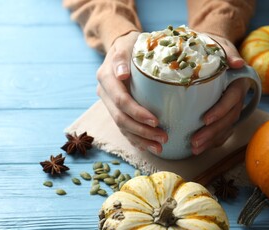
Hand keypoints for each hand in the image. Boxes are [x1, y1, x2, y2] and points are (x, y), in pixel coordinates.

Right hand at [96, 31, 167, 153]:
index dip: (137, 113)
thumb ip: (122, 57)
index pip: (121, 100)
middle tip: (163, 138)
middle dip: (142, 131)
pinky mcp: (115, 109)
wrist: (122, 49)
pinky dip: (136, 139)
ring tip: (159, 147)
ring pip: (122, 127)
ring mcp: (108, 103)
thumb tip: (122, 74)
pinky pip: (124, 128)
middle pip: (121, 118)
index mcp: (106, 78)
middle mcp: (104, 93)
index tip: (156, 121)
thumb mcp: (127, 43)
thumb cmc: (130, 45)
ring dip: (140, 139)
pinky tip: (148, 146)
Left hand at [191, 34, 250, 154]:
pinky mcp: (223, 114)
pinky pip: (222, 131)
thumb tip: (237, 63)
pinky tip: (200, 148)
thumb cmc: (214, 50)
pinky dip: (212, 141)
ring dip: (211, 140)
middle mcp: (236, 98)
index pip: (231, 99)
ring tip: (194, 149)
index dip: (220, 110)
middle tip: (194, 142)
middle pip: (228, 119)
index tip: (205, 119)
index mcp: (236, 83)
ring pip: (225, 128)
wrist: (215, 53)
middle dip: (212, 132)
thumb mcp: (220, 47)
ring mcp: (230, 108)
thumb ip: (227, 54)